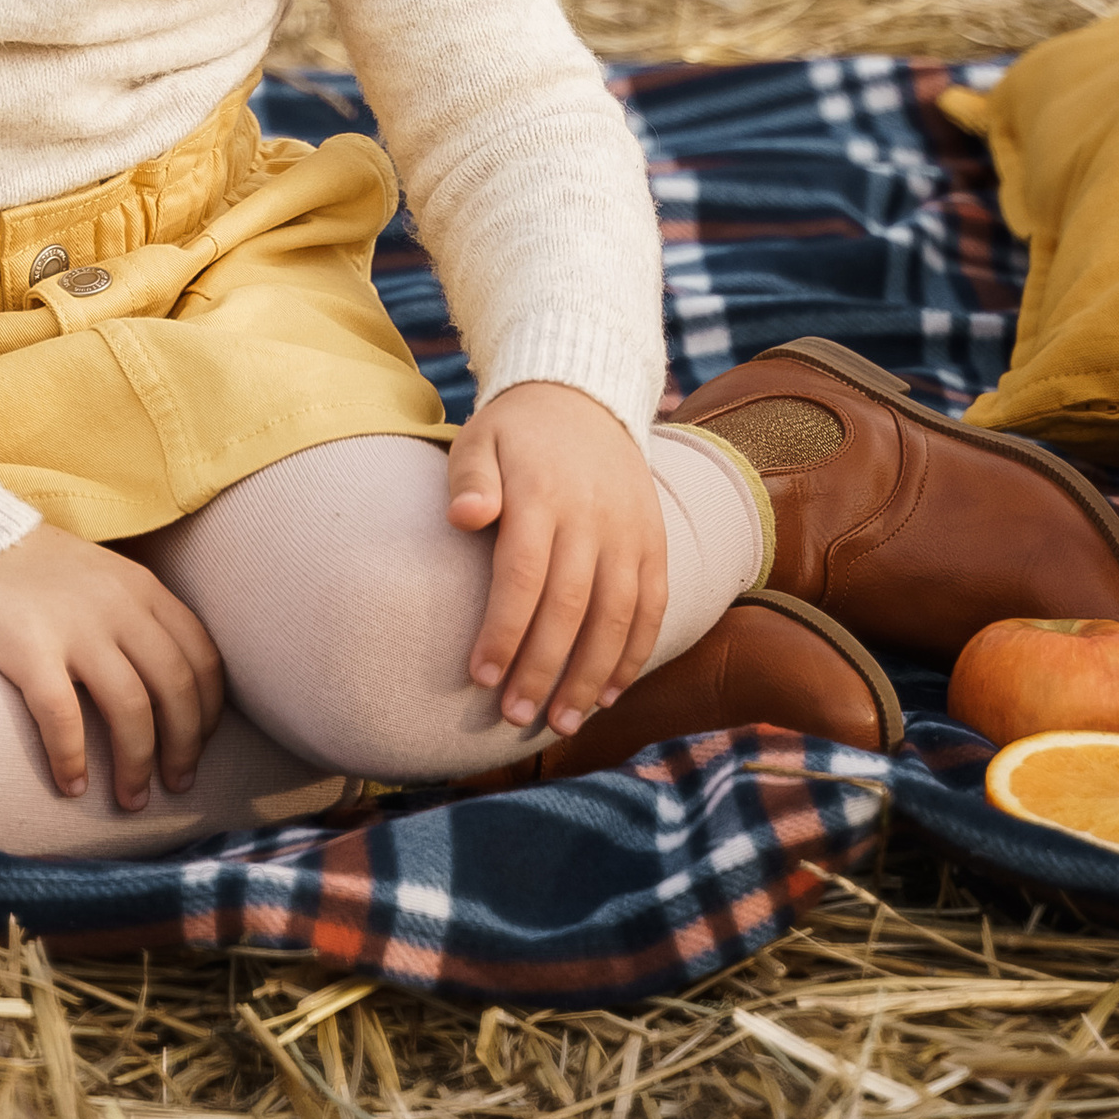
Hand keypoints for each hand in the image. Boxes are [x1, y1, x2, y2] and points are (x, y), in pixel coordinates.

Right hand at [0, 527, 225, 807]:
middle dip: (184, 748)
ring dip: (137, 764)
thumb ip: (141, 616)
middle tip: (176, 785)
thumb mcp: (107, 576)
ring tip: (131, 799)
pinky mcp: (29, 648)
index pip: (202, 658)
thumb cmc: (39, 569)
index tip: (200, 745)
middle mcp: (119, 605)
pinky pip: (63, 717)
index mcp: (143, 588)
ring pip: (131, 709)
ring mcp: (75, 626)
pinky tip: (71, 785)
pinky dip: (72, 758)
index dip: (209, 712)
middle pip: (176, 689)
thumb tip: (174, 686)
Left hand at [444, 383, 668, 739]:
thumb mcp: (480, 438)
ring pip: (617, 617)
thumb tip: (464, 517)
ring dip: (590, 676)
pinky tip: (608, 694)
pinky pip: (653, 607)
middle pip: (570, 607)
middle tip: (516, 716)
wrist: (584, 397)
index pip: (523, 575)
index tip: (480, 676)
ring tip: (561, 722)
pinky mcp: (655, 542)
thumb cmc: (516, 432)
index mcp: (542, 494)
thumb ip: (470, 479)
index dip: (504, 631)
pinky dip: (635, 654)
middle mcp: (593, 517)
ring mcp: (630, 531)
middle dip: (542, 668)